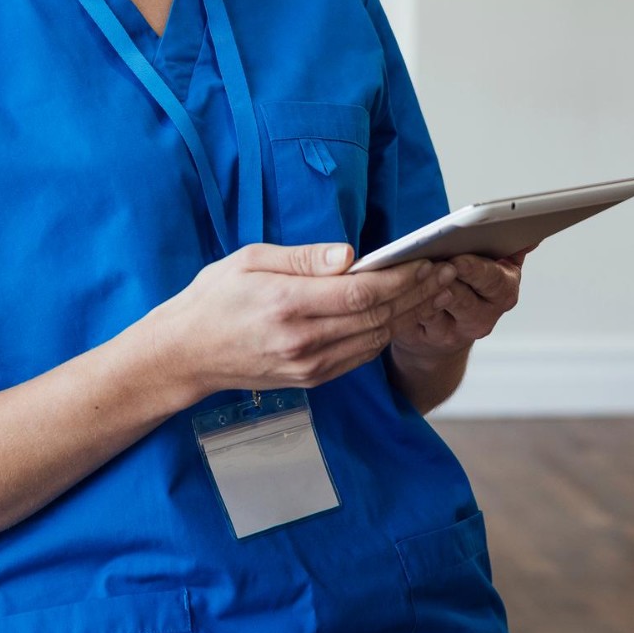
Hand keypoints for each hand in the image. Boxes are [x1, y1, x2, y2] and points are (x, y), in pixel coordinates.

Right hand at [151, 242, 456, 402]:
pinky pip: (361, 355)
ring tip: (434, 290)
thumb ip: (303, 258)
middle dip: (419, 293)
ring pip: (376, 339)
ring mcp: (309, 365)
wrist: (187, 354)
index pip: (361, 293)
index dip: (402, 278)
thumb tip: (350, 254)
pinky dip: (386, 333)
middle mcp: (303, 341)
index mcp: (288, 305)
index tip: (428, 260)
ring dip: (410, 314)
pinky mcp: (312, 378)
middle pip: (378, 317)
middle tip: (446, 271)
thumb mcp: (249, 260)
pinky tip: (401, 314)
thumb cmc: (214, 297)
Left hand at [390, 249, 529, 361]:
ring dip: (423, 291)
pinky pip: (414, 320)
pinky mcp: (427, 339)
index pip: (494, 280)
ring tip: (411, 272)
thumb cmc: (468, 285)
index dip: (475, 270)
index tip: (459, 259)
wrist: (446, 330)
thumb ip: (510, 247)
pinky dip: (405, 303)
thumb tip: (532, 234)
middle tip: (430, 265)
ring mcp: (455, 332)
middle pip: (464, 299)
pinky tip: (397, 287)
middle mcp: (482, 317)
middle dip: (446, 280)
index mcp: (502, 291)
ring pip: (436, 310)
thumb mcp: (494, 266)